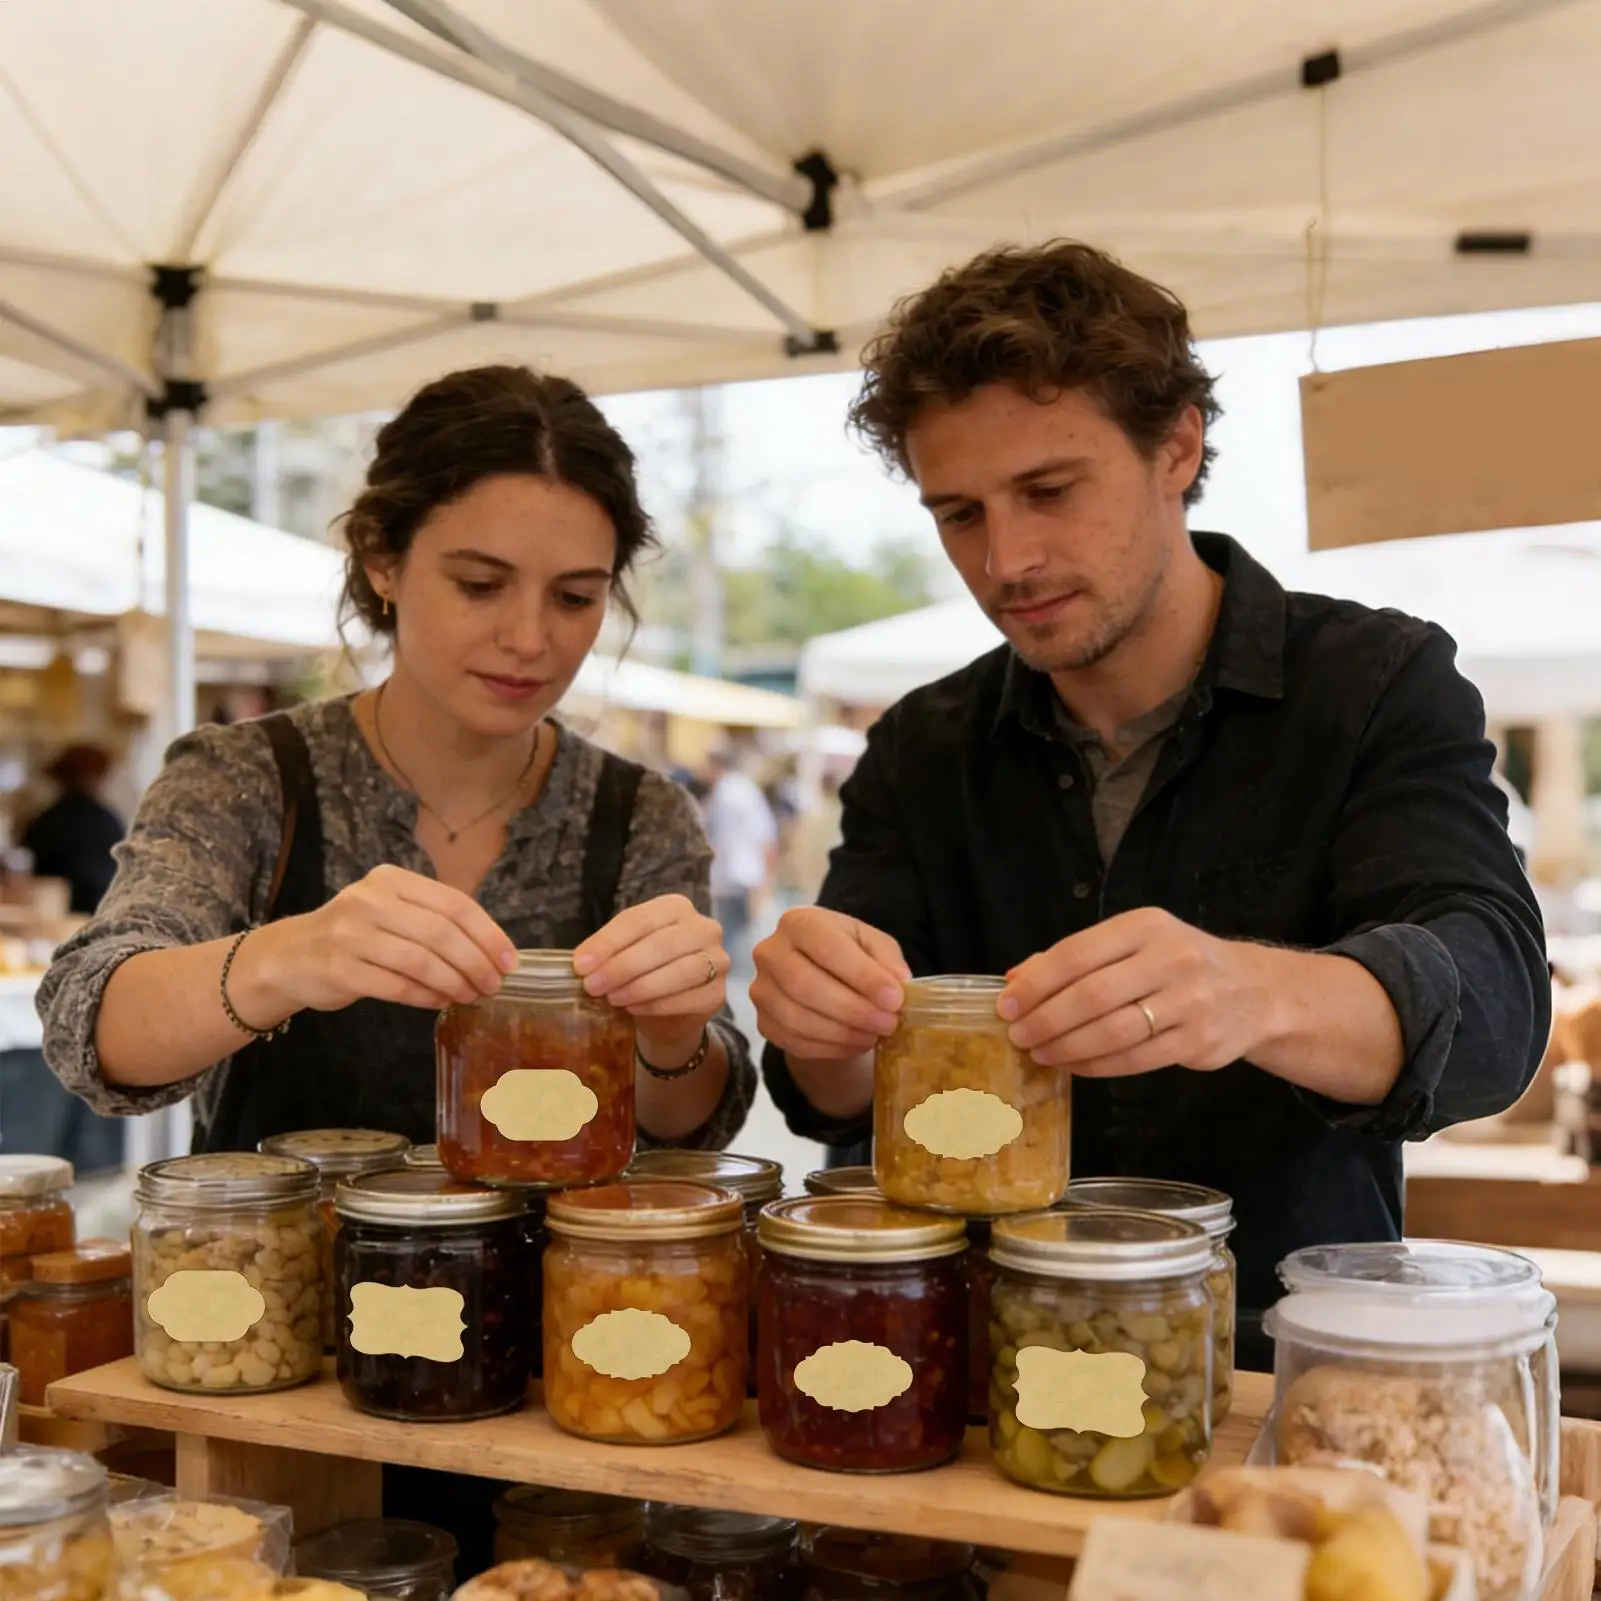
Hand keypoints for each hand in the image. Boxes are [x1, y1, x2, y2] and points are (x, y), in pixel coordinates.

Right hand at [269, 864, 516, 1012]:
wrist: (289, 957)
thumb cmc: (354, 935)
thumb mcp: (390, 911)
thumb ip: (433, 921)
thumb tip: (492, 953)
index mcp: (391, 880)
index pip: (454, 904)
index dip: (488, 934)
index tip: (509, 961)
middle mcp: (370, 900)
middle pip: (441, 932)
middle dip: (476, 962)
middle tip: (494, 985)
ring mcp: (351, 934)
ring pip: (421, 961)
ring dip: (454, 982)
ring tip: (471, 996)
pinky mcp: (339, 968)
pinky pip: (396, 986)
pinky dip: (426, 997)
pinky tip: (441, 1002)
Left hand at [575, 895, 728, 1061]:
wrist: (668, 1013)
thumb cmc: (643, 973)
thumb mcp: (622, 955)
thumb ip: (607, 953)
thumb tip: (583, 962)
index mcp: (675, 907)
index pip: (639, 920)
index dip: (608, 942)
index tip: (581, 964)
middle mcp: (703, 927)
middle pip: (661, 944)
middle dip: (622, 966)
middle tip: (593, 986)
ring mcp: (717, 960)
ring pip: (680, 970)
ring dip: (641, 986)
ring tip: (613, 998)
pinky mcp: (718, 993)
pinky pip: (690, 998)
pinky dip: (658, 1004)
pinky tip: (635, 1009)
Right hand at [751, 906, 910, 1061]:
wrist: (820, 975)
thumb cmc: (849, 954)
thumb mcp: (873, 945)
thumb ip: (887, 959)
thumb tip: (898, 982)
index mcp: (798, 922)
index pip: (828, 948)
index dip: (863, 976)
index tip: (895, 999)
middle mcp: (770, 952)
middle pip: (805, 985)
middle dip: (853, 1010)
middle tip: (888, 1023)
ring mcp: (761, 989)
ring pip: (797, 1018)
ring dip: (842, 1033)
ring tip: (875, 1035)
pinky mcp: (763, 1021)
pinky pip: (793, 1041)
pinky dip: (830, 1048)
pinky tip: (856, 1043)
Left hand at [999, 907, 1269, 1075]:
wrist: (1252, 992)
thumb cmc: (1177, 964)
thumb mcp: (1132, 944)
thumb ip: (1076, 958)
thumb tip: (1015, 979)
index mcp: (1145, 926)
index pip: (1077, 953)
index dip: (1036, 982)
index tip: (1007, 1003)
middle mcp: (1170, 959)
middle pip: (1092, 995)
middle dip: (1046, 1018)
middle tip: (1018, 1034)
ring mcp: (1189, 1001)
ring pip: (1113, 1031)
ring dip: (1067, 1047)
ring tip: (1040, 1053)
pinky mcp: (1198, 1041)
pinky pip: (1135, 1059)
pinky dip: (1096, 1066)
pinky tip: (1073, 1066)